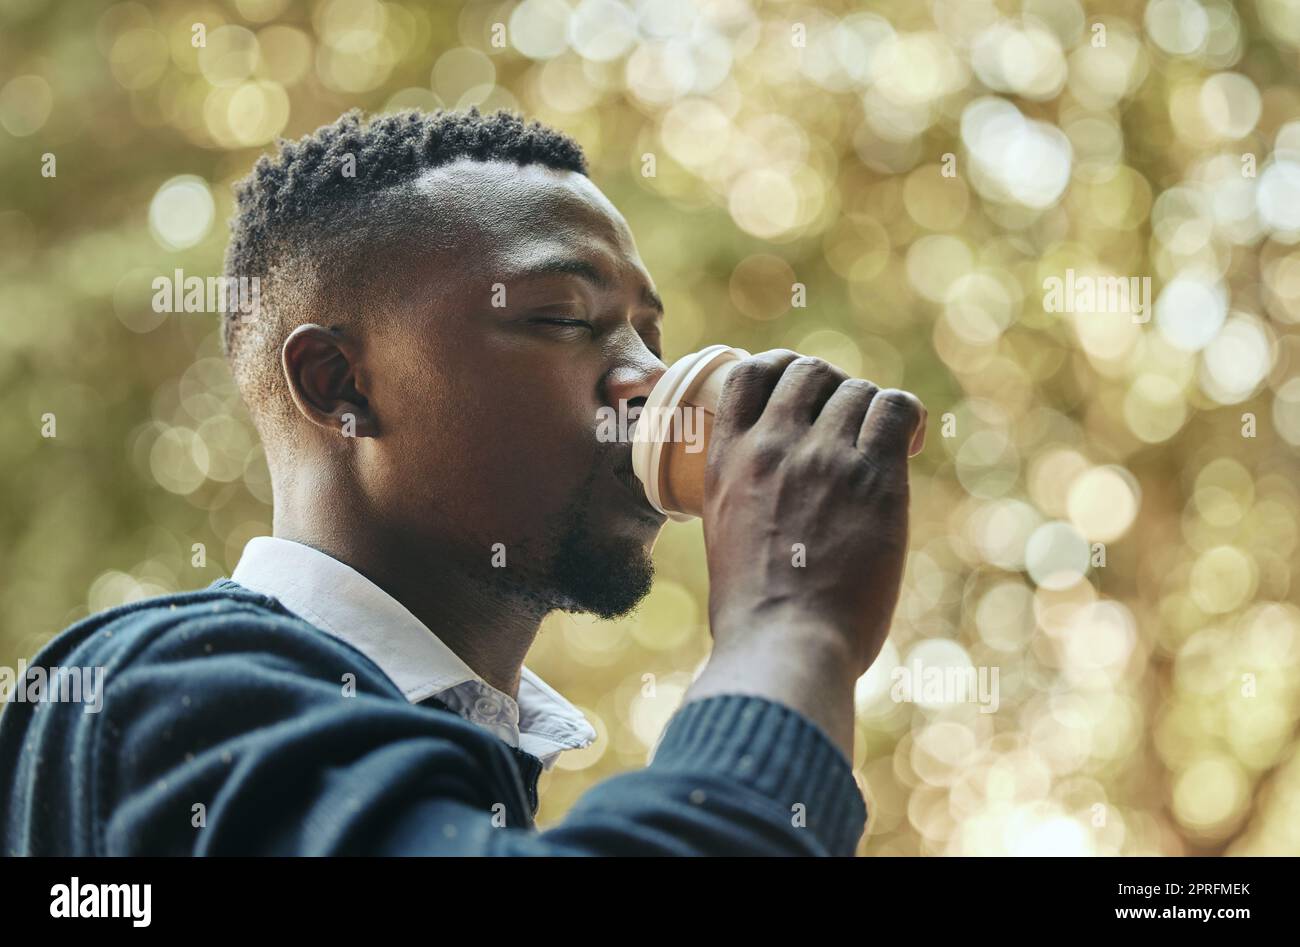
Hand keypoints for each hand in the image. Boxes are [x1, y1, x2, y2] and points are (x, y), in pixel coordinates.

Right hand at [701, 350, 925, 675]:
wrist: (784, 645)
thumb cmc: (753, 615)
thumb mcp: (723, 539)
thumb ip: (743, 505)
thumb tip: (766, 508)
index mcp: (727, 460)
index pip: (749, 373)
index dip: (779, 368)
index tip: (798, 390)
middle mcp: (772, 445)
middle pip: (809, 372)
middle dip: (832, 387)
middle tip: (848, 421)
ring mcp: (823, 456)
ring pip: (856, 390)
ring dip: (870, 410)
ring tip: (882, 442)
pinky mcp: (873, 476)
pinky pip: (897, 409)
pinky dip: (907, 416)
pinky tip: (910, 442)